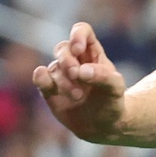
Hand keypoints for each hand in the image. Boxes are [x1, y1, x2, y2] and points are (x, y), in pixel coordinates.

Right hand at [32, 22, 127, 142]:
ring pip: (53, 66)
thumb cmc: (112, 102)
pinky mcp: (49, 89)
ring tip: (78, 95)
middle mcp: (75, 60)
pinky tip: (47, 83)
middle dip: (67, 60)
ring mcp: (61, 74)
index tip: (78, 49)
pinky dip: (40, 78)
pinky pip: (39, 77)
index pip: (81, 31)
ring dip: (63, 80)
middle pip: (62, 48)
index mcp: (93, 53)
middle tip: (77, 75)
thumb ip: (103, 77)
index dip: (77, 35)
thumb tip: (81, 71)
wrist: (103, 126)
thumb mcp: (116, 89)